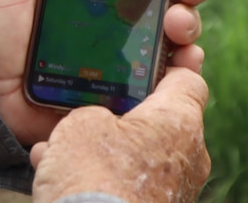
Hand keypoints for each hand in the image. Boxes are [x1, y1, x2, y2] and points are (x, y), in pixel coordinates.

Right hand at [29, 67, 210, 202]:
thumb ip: (95, 109)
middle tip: (87, 106)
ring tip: (59, 148)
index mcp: (179, 121)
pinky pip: (125, 182)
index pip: (188, 79)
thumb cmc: (93, 175)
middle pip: (158, 119)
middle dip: (121, 112)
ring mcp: (175, 190)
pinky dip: (98, 175)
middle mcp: (188, 156)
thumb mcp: (82, 121)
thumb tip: (98, 123)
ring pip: (136, 154)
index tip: (145, 57)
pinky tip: (59, 174)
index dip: (167, 64)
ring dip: (101, 148)